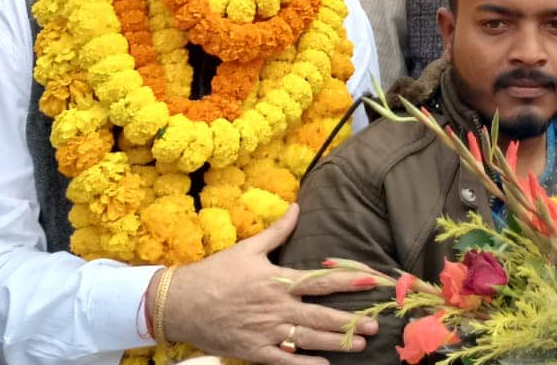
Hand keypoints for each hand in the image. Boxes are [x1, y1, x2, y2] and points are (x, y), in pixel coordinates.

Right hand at [160, 203, 380, 364]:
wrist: (180, 304)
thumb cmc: (214, 273)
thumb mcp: (247, 248)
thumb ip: (277, 231)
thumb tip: (298, 207)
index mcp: (278, 280)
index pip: (322, 280)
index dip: (350, 280)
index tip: (374, 281)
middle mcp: (276, 307)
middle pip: (322, 316)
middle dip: (351, 320)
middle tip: (376, 325)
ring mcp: (266, 332)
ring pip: (308, 339)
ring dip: (336, 342)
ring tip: (360, 344)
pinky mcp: (253, 351)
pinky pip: (284, 360)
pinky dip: (304, 364)